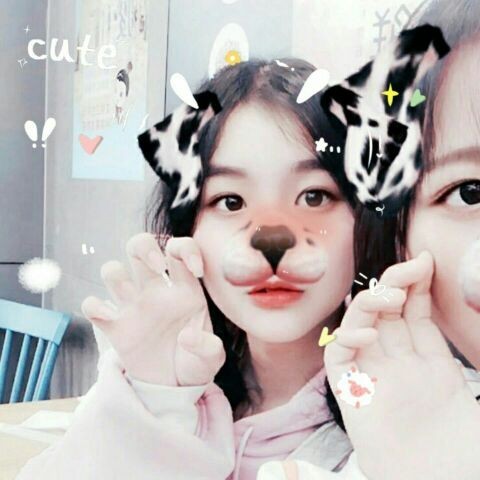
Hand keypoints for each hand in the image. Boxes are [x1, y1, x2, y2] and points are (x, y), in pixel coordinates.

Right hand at [81, 233, 224, 386]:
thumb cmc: (195, 363)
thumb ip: (208, 348)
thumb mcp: (211, 359)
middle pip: (139, 246)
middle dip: (144, 247)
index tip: (197, 270)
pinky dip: (94, 307)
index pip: (179, 250)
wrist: (173, 387)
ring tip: (130, 296)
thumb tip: (186, 337)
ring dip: (116, 274)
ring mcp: (133, 306)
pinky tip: (108, 318)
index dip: (186, 249)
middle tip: (157, 267)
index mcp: (184, 289)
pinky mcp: (114, 327)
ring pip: (112, 270)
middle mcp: (156, 290)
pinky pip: (92, 305)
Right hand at [325, 252, 479, 479]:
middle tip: (411, 265)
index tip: (425, 261)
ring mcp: (373, 376)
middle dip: (396, 284)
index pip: (415, 315)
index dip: (418, 287)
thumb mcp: (472, 398)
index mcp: (427, 366)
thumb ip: (461, 363)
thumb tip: (462, 316)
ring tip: (392, 294)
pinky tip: (370, 333)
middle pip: (388, 314)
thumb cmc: (460, 456)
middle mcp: (397, 365)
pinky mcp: (350, 392)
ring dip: (373, 304)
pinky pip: (339, 357)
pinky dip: (349, 339)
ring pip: (360, 325)